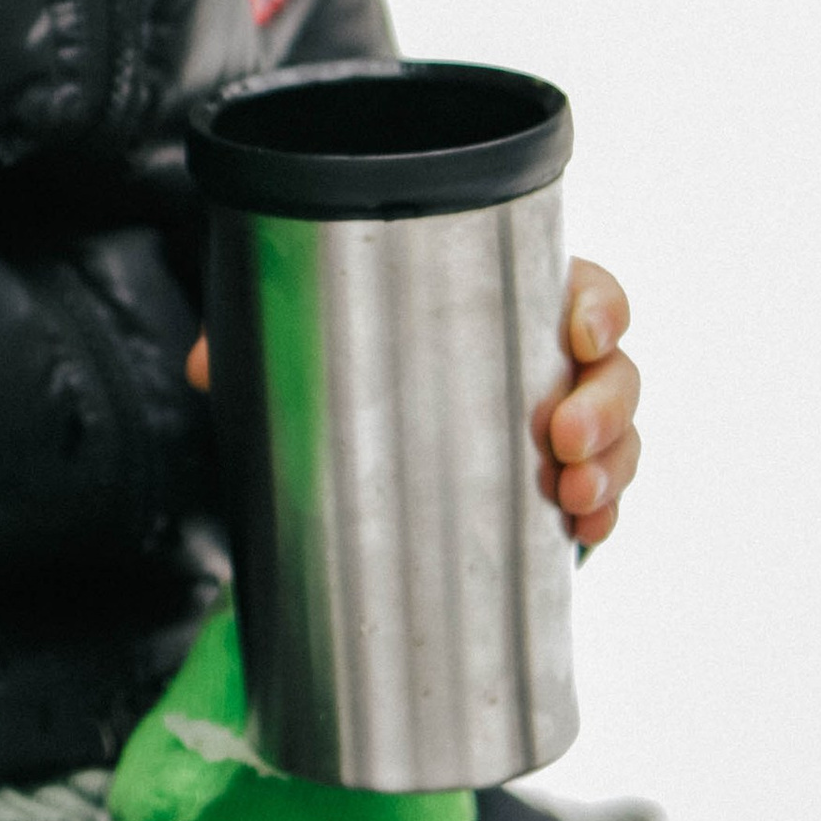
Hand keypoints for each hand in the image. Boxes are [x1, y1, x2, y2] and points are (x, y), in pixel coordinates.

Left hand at [185, 258, 639, 550]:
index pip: (579, 287)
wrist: (347, 445)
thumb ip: (252, 336)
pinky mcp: (550, 489)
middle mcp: (542, 359)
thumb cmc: (344, 356)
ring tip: (573, 501)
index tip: (581, 332)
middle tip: (563, 441)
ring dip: (612, 467)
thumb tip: (201, 367)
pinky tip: (585, 533)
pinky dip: (604, 514)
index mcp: (501, 298)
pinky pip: (601, 497)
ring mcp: (556, 427)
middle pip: (613, 369)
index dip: (599, 305)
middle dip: (606, 404)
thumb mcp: (296, 340)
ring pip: (618, 436)